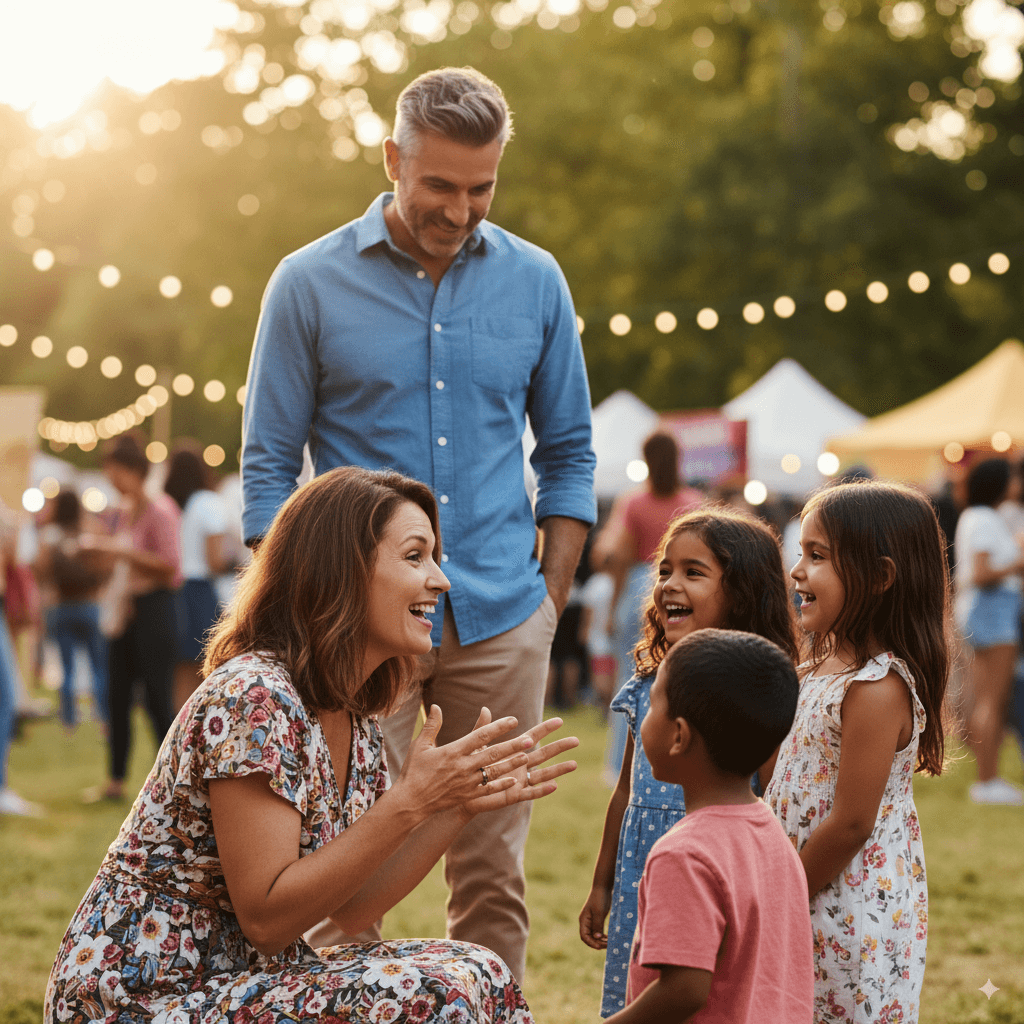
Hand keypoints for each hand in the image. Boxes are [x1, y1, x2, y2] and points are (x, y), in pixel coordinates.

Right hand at [393, 706, 535, 819]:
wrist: (410, 802)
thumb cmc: (413, 771)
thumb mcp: (420, 745)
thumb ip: (431, 726)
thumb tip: (436, 706)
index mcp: (453, 751)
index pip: (480, 736)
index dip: (498, 727)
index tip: (513, 720)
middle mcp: (462, 766)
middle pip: (492, 754)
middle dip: (512, 746)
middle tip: (530, 739)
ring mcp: (466, 783)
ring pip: (493, 772)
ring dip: (511, 764)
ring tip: (526, 757)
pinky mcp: (466, 796)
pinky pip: (487, 790)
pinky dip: (501, 785)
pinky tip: (513, 780)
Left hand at [461, 709, 578, 818]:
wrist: (461, 789)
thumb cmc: (470, 766)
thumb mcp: (476, 746)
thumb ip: (482, 729)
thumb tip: (485, 708)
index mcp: (513, 750)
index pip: (533, 737)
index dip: (545, 729)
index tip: (559, 720)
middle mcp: (520, 764)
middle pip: (544, 754)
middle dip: (559, 747)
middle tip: (576, 740)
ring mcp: (519, 780)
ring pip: (543, 774)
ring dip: (558, 769)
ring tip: (574, 764)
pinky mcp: (514, 795)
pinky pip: (531, 793)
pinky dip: (542, 790)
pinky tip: (555, 786)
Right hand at [579, 885, 611, 948]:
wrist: (603, 887)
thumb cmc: (600, 899)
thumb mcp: (599, 912)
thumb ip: (597, 925)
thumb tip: (597, 938)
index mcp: (583, 920)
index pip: (584, 936)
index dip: (591, 943)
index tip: (600, 947)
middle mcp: (586, 922)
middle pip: (589, 937)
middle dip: (597, 943)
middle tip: (608, 946)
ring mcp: (591, 921)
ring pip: (594, 935)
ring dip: (600, 941)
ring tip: (609, 943)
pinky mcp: (597, 919)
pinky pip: (598, 931)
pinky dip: (602, 936)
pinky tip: (608, 938)